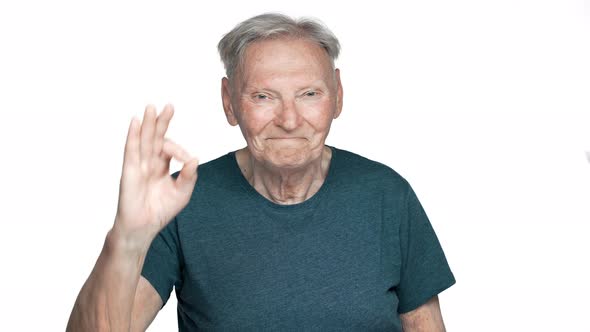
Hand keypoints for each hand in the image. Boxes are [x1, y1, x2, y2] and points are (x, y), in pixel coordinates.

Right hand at [112, 104, 198, 249]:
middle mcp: (149, 162)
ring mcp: (139, 165)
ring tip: (151, 107)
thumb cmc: (161, 210)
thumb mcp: (182, 193)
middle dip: (162, 121)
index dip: (180, 150)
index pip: (170, 148)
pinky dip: (133, 135)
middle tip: (168, 106)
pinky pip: (131, 150)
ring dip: (148, 123)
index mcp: (162, 165)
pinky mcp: (130, 171)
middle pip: (155, 137)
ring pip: (144, 140)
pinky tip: (135, 122)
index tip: (187, 160)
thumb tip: (195, 158)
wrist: (143, 228)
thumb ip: (189, 176)